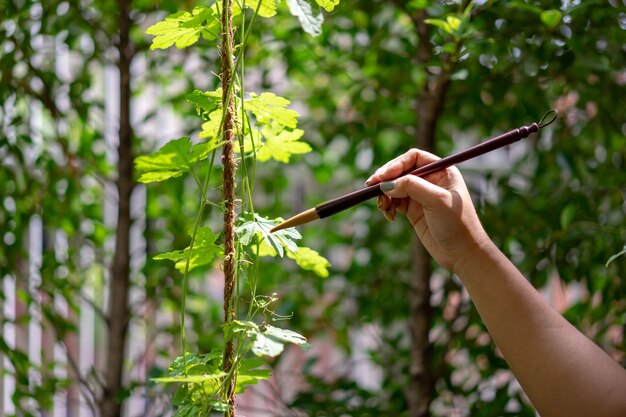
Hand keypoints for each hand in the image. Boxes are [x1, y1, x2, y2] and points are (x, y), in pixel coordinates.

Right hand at [365, 148, 489, 269]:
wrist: (462, 254)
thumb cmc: (458, 224)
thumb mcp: (437, 201)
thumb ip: (412, 187)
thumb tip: (386, 184)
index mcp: (442, 171)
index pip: (414, 157)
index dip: (397, 164)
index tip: (383, 176)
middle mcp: (431, 180)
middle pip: (401, 170)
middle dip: (386, 179)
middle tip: (371, 186)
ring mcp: (421, 195)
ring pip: (395, 187)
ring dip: (384, 194)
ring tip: (382, 206)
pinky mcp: (413, 210)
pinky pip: (394, 201)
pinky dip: (387, 206)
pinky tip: (388, 215)